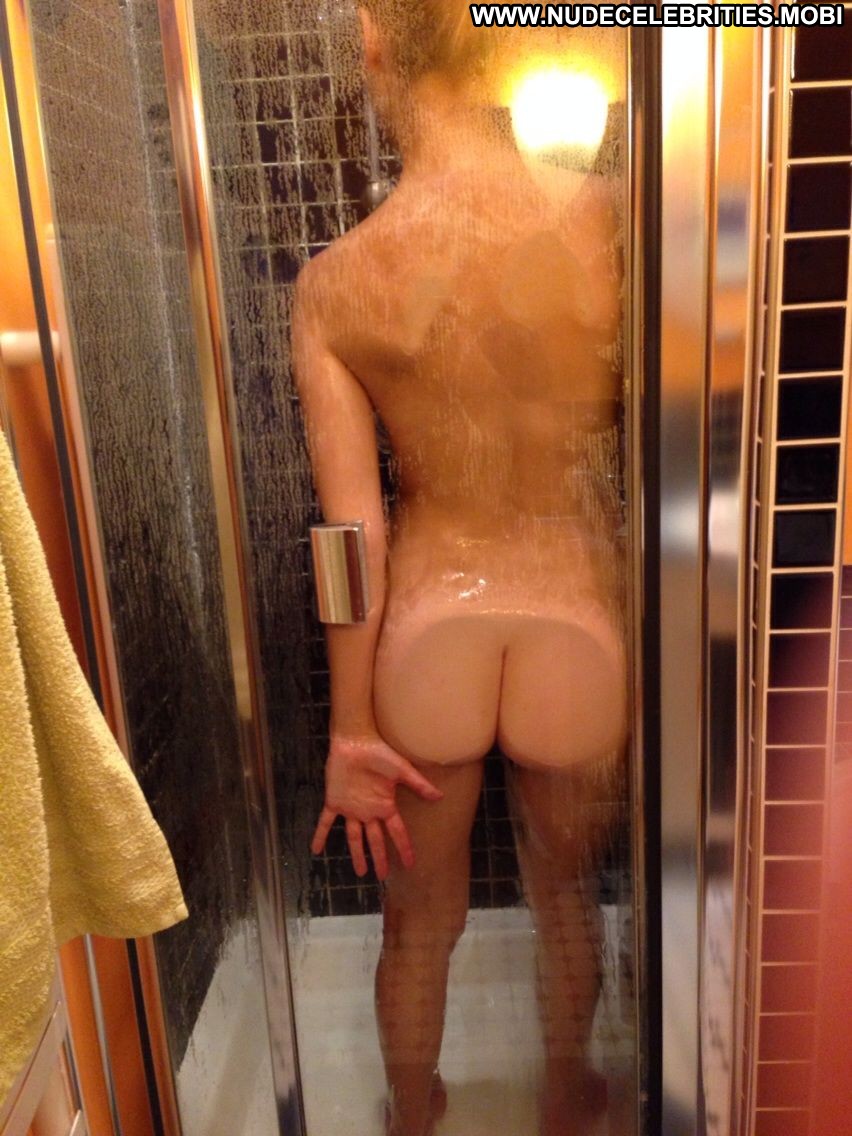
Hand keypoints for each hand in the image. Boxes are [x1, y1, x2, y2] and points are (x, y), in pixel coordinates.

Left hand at [311, 734, 442, 879]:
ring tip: (360, 872)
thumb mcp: (401, 770)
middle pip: (375, 840)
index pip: (397, 832)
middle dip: (379, 858)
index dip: (404, 848)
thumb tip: (440, 796)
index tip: (410, 864)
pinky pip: (326, 822)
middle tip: (381, 876)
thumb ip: (418, 784)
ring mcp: (351, 808)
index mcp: (385, 805)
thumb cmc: (380, 753)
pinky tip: (315, 849)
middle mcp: (369, 811)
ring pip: (353, 837)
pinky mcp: (334, 802)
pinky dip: (320, 835)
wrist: (355, 741)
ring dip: (356, 854)